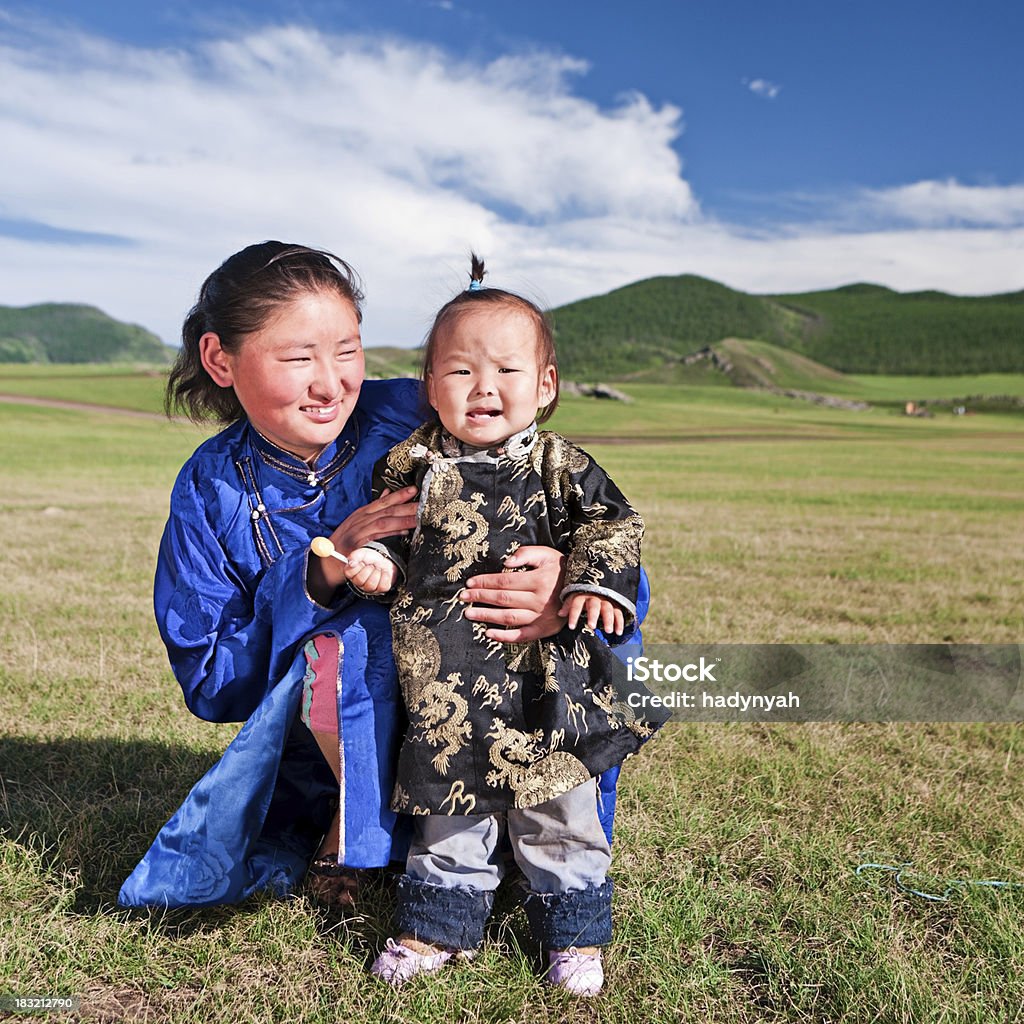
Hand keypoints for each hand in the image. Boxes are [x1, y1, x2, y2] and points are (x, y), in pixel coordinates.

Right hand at [307, 486, 416, 601]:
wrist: (325, 562)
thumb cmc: (344, 543)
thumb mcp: (357, 522)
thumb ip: (374, 509)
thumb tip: (388, 493)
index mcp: (362, 514)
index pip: (383, 501)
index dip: (399, 495)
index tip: (415, 490)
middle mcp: (360, 520)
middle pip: (386, 510)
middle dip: (406, 506)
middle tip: (424, 503)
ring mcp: (358, 532)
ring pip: (384, 522)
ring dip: (402, 518)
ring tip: (419, 517)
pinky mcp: (358, 545)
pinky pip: (377, 537)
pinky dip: (391, 533)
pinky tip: (404, 531)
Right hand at [344, 547, 397, 594]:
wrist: (384, 559)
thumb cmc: (371, 558)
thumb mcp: (362, 553)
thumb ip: (355, 556)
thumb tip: (351, 563)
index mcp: (351, 573)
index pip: (349, 573)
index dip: (357, 566)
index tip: (362, 562)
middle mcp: (358, 583)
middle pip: (359, 580)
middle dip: (368, 569)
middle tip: (371, 565)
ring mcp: (368, 588)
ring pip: (370, 585)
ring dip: (376, 573)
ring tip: (378, 569)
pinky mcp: (379, 590)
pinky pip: (382, 586)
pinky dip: (385, 577)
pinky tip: (383, 572)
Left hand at [460, 545, 565, 642]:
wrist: (584, 588)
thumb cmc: (561, 569)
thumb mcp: (546, 554)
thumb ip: (526, 554)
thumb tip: (505, 562)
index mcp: (538, 580)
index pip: (504, 581)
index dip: (485, 582)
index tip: (469, 583)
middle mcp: (538, 600)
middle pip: (503, 599)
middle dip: (480, 597)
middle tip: (463, 597)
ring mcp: (541, 617)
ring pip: (509, 617)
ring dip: (487, 616)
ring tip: (469, 613)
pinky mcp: (544, 629)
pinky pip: (522, 636)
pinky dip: (504, 637)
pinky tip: (488, 633)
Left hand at [561, 593, 624, 634]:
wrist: (599, 587)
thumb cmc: (584, 596)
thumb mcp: (574, 598)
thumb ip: (568, 606)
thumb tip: (560, 613)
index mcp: (582, 595)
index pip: (576, 604)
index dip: (573, 614)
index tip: (571, 627)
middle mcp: (595, 597)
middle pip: (594, 606)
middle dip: (593, 616)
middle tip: (592, 626)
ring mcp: (606, 601)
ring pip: (608, 609)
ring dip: (608, 620)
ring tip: (608, 631)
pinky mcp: (615, 605)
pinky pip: (619, 613)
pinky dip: (619, 623)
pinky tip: (618, 632)